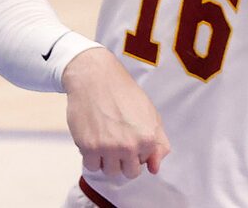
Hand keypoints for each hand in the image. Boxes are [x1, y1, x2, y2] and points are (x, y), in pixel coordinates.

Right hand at [63, 46, 170, 181]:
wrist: (92, 75)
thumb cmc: (121, 92)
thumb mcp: (150, 113)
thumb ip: (159, 144)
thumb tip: (154, 169)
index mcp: (148, 139)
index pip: (143, 164)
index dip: (134, 150)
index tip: (126, 134)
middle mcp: (129, 146)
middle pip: (128, 173)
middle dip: (121, 159)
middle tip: (113, 137)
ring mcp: (108, 147)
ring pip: (110, 171)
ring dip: (106, 159)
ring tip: (102, 137)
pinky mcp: (88, 146)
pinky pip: (91, 166)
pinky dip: (90, 156)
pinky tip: (91, 137)